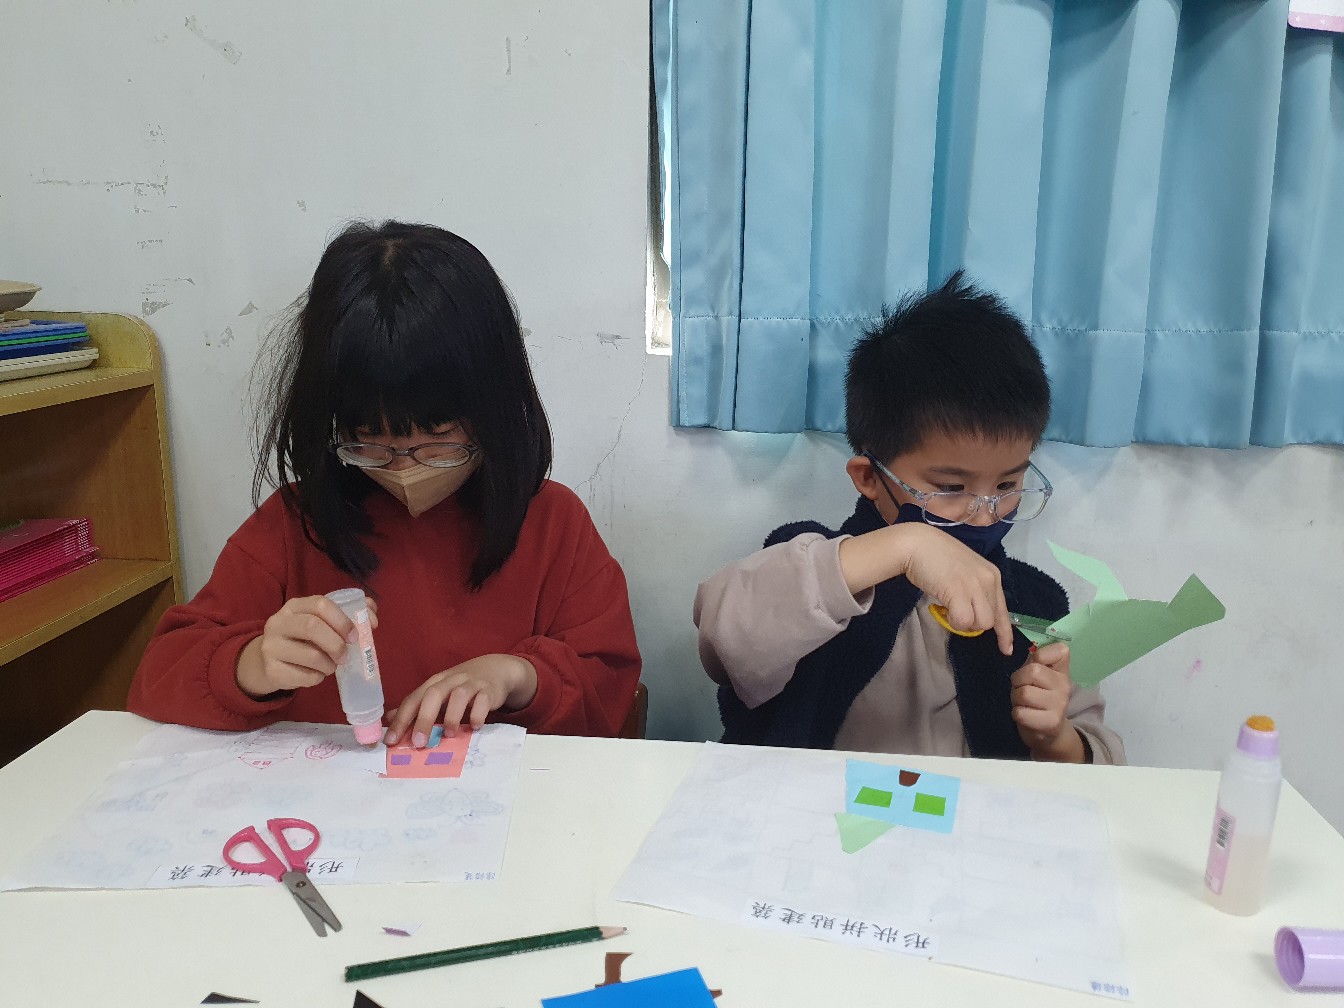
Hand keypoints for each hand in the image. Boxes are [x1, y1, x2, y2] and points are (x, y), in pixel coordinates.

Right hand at [236, 595, 378, 698]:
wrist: (267, 661)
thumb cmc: (301, 639)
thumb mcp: (319, 623)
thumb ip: (347, 614)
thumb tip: (372, 616)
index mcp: (294, 606)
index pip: (320, 604)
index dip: (342, 620)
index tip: (355, 636)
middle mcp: (278, 623)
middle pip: (312, 627)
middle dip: (336, 643)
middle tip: (346, 655)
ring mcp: (271, 646)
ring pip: (310, 655)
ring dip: (329, 664)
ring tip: (331, 666)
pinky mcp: (271, 670)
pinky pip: (304, 676)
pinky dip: (317, 678)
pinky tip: (316, 674)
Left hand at [383, 654, 537, 746]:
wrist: (495, 669)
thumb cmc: (461, 685)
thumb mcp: (438, 692)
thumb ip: (417, 706)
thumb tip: (389, 718)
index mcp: (434, 683)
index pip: (413, 699)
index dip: (401, 719)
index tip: (391, 741)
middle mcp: (450, 681)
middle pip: (434, 695)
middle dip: (424, 719)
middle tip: (419, 743)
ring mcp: (471, 684)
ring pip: (459, 695)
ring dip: (452, 716)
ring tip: (449, 734)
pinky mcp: (489, 690)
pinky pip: (484, 700)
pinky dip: (478, 713)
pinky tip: (475, 727)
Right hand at [898, 524, 1012, 654]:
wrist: (917, 543)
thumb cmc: (935, 556)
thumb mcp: (964, 572)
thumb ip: (974, 589)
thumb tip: (973, 615)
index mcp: (992, 575)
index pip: (1003, 610)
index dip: (1005, 633)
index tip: (1006, 649)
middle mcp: (988, 580)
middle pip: (990, 621)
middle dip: (972, 623)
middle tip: (954, 612)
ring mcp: (975, 586)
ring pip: (979, 624)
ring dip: (962, 622)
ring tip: (947, 608)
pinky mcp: (959, 591)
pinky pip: (963, 621)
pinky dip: (951, 620)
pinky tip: (942, 607)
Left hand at [1011, 642, 1083, 761]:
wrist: (1049, 732)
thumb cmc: (1038, 697)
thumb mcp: (1039, 676)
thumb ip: (1035, 660)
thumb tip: (1031, 648)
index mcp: (1063, 670)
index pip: (1060, 650)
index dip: (1041, 654)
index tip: (1037, 665)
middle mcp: (1065, 686)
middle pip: (1032, 671)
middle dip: (1018, 680)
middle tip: (1022, 688)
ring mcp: (1060, 705)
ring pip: (1024, 693)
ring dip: (1016, 698)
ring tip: (1024, 703)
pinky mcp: (1050, 723)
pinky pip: (1020, 712)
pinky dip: (1017, 713)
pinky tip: (1026, 715)